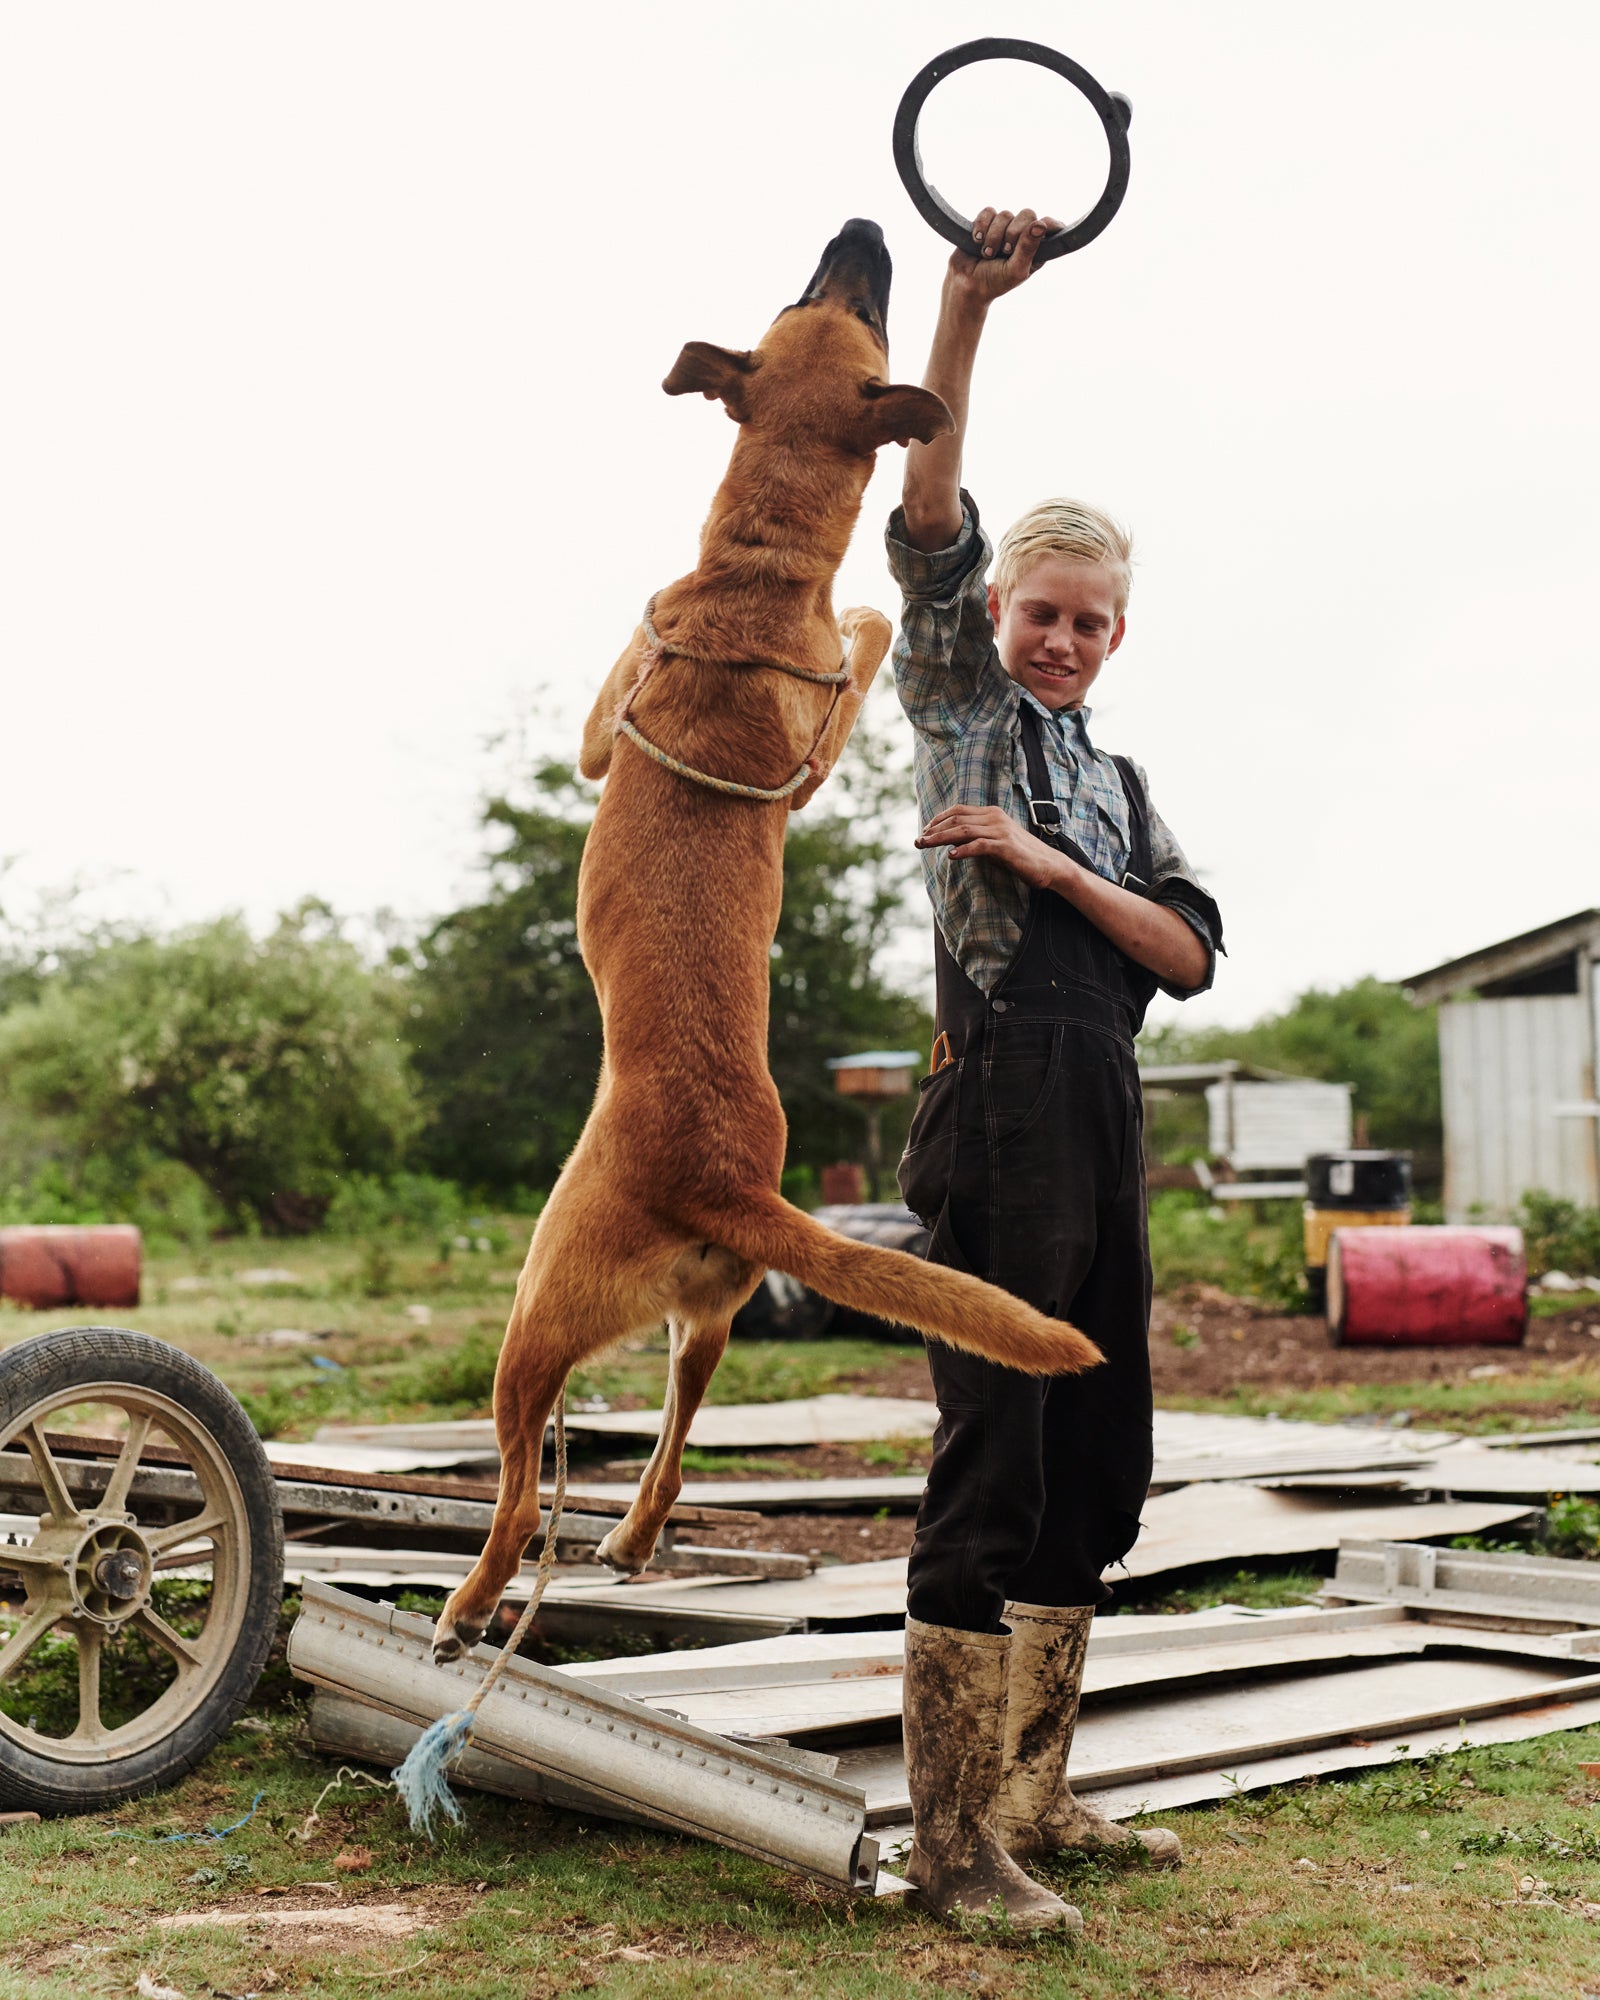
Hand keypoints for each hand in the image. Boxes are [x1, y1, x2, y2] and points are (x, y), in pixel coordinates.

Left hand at [916, 805, 1065, 889]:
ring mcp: (1000, 831)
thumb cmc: (1020, 856)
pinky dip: (963, 850)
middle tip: (918, 841)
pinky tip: (951, 857)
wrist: (1050, 865)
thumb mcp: (995, 842)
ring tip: (924, 845)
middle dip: (933, 830)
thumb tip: (952, 843)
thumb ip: (977, 838)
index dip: (938, 819)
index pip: (958, 811)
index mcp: (991, 813)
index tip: (925, 831)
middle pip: (956, 820)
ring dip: (940, 838)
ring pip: (963, 831)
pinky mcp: (1005, 847)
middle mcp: (994, 818)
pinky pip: (979, 845)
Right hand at [943, 207, 1063, 310]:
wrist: (967, 284)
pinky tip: (977, 241)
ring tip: (988, 254)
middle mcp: (1022, 234)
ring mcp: (1004, 227)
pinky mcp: (986, 222)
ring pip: (1005, 214)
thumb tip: (1040, 225)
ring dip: (994, 236)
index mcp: (1036, 247)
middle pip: (1027, 214)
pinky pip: (988, 212)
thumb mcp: (1016, 270)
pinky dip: (982, 226)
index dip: (1050, 224)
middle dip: (1014, 233)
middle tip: (1006, 251)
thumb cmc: (995, 282)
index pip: (1051, 226)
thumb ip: (1028, 248)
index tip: (1042, 227)